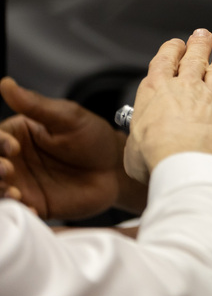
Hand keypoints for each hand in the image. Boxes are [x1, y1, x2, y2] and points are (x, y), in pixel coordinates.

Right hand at [0, 76, 126, 218]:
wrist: (116, 169)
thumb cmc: (93, 137)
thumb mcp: (68, 118)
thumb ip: (35, 105)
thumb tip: (5, 83)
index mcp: (16, 135)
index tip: (13, 148)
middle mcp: (12, 160)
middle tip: (9, 171)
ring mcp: (19, 183)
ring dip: (0, 192)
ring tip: (17, 194)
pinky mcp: (30, 205)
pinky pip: (14, 211)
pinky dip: (16, 212)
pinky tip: (30, 210)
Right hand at [122, 30, 211, 180]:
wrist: (189, 160)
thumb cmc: (157, 155)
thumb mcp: (133, 146)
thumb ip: (142, 137)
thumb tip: (144, 145)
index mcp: (158, 92)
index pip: (164, 62)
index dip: (171, 50)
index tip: (176, 44)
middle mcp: (188, 88)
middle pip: (195, 59)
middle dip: (199, 45)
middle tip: (203, 35)